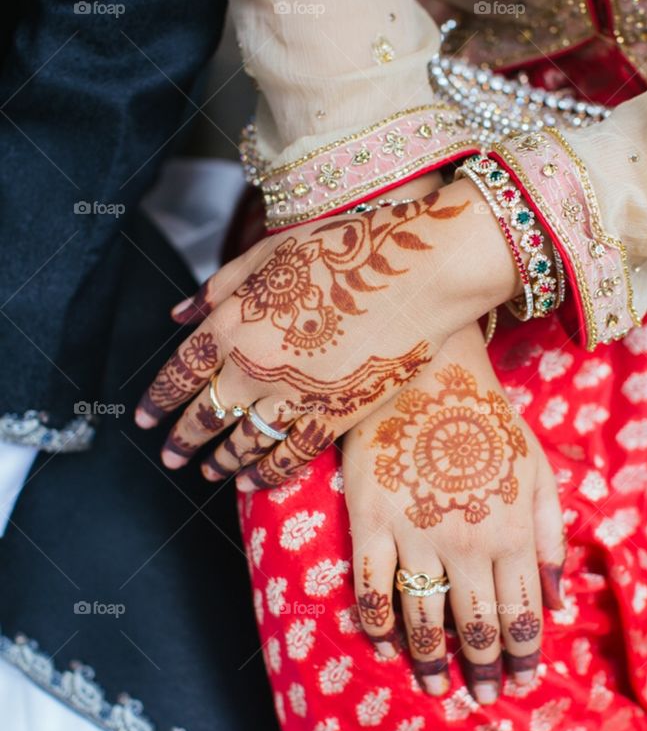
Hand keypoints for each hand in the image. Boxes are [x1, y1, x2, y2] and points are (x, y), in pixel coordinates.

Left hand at [134, 183, 518, 487]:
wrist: (416, 272)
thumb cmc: (344, 248)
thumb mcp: (270, 252)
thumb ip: (219, 287)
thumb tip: (178, 315)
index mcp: (233, 321)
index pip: (180, 372)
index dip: (158, 400)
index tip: (144, 419)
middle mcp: (254, 365)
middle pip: (205, 414)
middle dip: (183, 439)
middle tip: (170, 458)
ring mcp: (295, 395)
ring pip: (243, 442)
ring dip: (220, 461)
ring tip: (207, 473)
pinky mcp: (335, 415)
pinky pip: (291, 455)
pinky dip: (266, 472)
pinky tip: (250, 482)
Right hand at [342, 322, 566, 702]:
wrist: (427, 372)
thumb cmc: (487, 419)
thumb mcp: (539, 469)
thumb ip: (552, 535)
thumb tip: (559, 601)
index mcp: (514, 531)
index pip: (523, 612)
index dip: (523, 655)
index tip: (520, 682)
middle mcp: (470, 543)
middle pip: (478, 625)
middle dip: (484, 668)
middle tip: (481, 696)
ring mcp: (418, 535)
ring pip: (426, 619)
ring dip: (432, 662)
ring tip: (436, 687)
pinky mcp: (372, 522)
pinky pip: (373, 589)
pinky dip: (380, 624)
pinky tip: (386, 644)